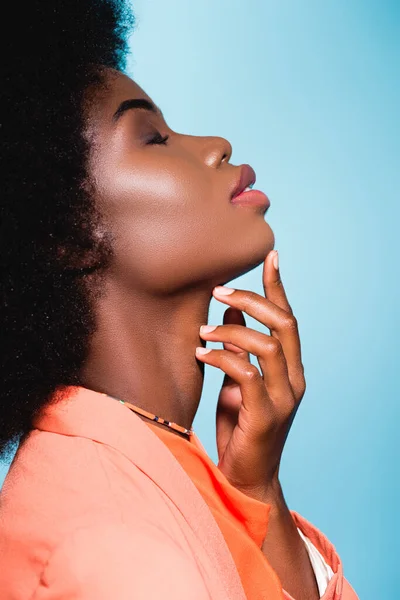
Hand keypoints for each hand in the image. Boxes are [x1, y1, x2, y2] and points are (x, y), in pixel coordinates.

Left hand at [196, 250, 305, 501]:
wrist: (245, 478)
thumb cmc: (240, 427)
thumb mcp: (237, 381)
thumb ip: (238, 347)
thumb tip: (229, 309)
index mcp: (289, 369)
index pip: (288, 319)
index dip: (279, 286)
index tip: (269, 255)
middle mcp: (293, 380)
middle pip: (284, 324)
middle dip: (252, 300)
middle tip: (218, 290)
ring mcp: (282, 399)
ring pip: (267, 346)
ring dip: (231, 331)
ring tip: (201, 331)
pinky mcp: (264, 416)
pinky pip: (246, 374)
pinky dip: (222, 358)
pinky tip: (200, 354)